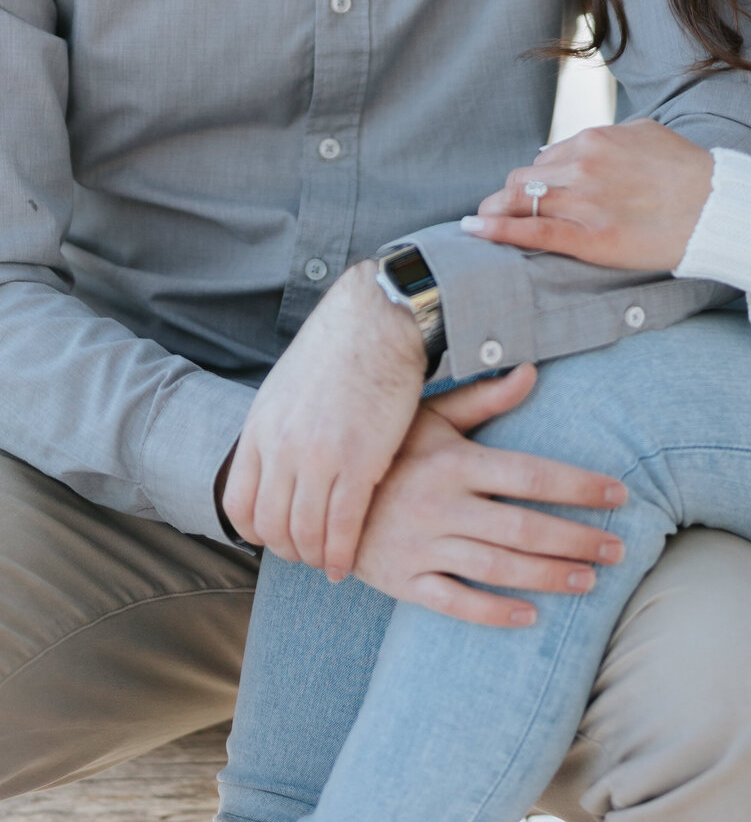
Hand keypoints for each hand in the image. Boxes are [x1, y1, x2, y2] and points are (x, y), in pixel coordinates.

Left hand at [221, 261, 427, 579]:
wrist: (379, 318)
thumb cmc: (340, 345)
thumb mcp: (287, 384)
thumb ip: (278, 424)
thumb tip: (276, 451)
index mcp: (260, 427)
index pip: (239, 503)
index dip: (255, 533)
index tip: (274, 539)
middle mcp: (281, 447)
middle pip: (271, 526)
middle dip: (288, 551)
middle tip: (307, 556)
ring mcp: (319, 457)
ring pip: (306, 532)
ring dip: (316, 557)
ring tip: (329, 563)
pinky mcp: (360, 461)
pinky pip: (344, 526)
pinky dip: (343, 554)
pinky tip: (348, 564)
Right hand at [353, 365, 627, 627]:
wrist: (320, 491)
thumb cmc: (390, 449)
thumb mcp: (432, 416)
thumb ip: (485, 399)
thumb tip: (532, 370)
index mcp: (454, 461)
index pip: (530, 475)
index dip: (579, 487)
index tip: (619, 495)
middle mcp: (440, 505)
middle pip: (523, 527)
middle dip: (577, 540)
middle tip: (618, 550)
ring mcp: (421, 546)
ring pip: (497, 569)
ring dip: (548, 577)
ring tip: (589, 582)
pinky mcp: (402, 580)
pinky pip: (454, 603)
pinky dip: (494, 613)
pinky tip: (531, 617)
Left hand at [466, 120, 713, 271]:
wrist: (718, 208)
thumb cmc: (688, 172)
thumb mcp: (646, 133)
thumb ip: (611, 137)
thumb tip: (586, 143)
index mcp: (595, 139)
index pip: (544, 158)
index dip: (533, 179)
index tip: (527, 192)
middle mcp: (583, 165)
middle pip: (524, 179)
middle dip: (508, 196)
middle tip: (500, 210)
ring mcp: (585, 202)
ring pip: (520, 201)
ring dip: (496, 212)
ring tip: (480, 223)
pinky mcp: (590, 238)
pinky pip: (532, 231)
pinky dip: (499, 230)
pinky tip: (477, 231)